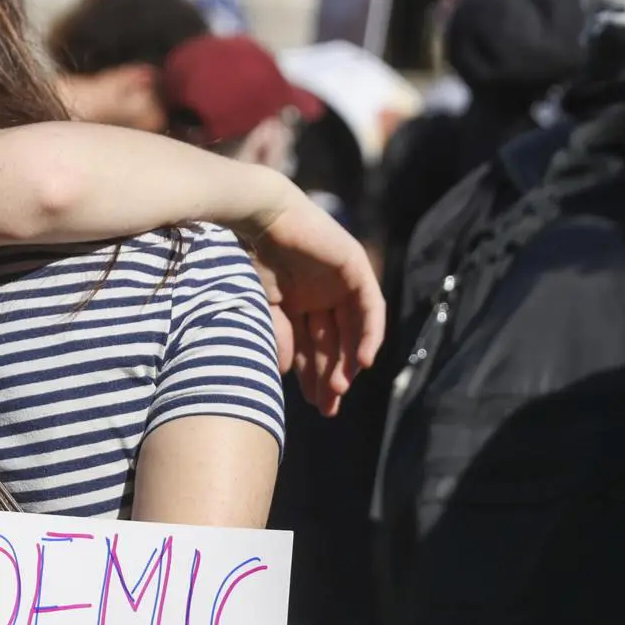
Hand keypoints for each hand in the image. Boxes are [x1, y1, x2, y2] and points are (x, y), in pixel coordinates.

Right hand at [240, 186, 385, 417]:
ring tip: (340, 389)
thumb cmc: (253, 257)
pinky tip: (363, 362)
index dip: (314, 377)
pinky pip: (371, 309)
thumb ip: (278, 337)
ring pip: (352, 331)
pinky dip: (369, 335)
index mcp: (299, 303)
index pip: (312, 347)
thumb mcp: (264, 307)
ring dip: (348, 361)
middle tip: (329, 407)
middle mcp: (323, 295)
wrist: (261, 217)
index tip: (316, 406)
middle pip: (333, 344)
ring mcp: (342, 282)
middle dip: (331, 376)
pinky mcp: (356, 269)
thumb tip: (283, 372)